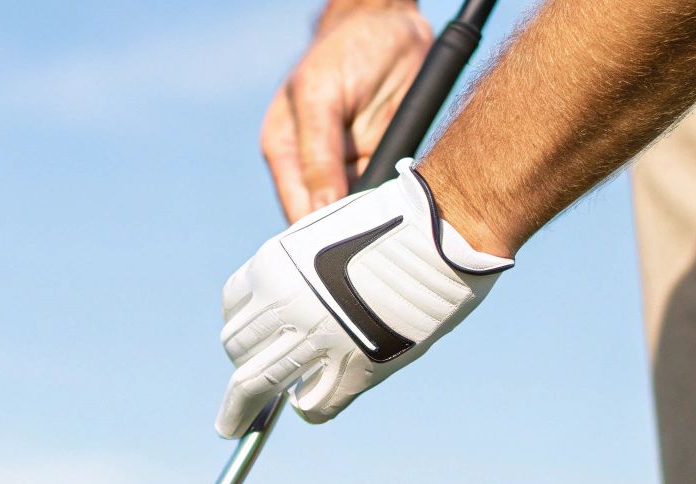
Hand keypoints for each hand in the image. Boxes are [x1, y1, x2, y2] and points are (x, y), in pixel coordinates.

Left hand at [215, 160, 512, 437]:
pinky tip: (310, 405)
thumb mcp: (325, 237)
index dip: (241, 324)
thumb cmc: (394, 224)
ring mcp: (316, 340)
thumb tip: (294, 303)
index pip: (233, 306)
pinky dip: (309, 409)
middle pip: (237, 349)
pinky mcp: (353, 369)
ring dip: (247, 403)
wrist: (443, 232)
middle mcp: (285, 305)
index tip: (247, 338)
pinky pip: (314, 407)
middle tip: (242, 390)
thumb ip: (302, 272)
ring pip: (257, 384)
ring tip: (245, 418)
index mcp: (275, 266)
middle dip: (242, 365)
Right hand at [262, 1, 432, 222]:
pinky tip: (408, 204)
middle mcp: (319, 167)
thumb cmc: (345, 50)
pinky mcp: (387, 159)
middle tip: (372, 239)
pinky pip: (393, 193)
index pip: (298, 213)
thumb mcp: (320, 98)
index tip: (342, 248)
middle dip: (352, 230)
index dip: (317, 235)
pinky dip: (401, 201)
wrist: (393, 21)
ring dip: (380, 217)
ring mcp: (354, 165)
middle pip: (332, 220)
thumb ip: (317, 156)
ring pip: (366, 212)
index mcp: (287, 154)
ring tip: (392, 221)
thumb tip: (319, 210)